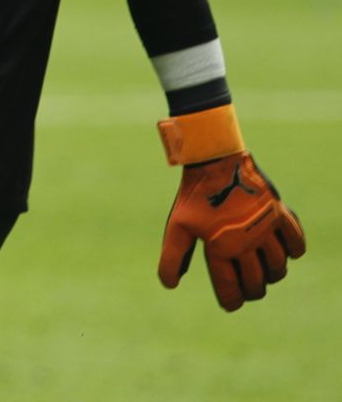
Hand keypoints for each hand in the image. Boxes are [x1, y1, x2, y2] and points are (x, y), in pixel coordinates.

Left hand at [160, 151, 306, 310]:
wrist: (214, 161)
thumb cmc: (194, 197)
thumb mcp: (178, 226)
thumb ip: (173, 257)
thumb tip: (170, 285)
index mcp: (220, 247)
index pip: (230, 288)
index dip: (231, 301)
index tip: (231, 305)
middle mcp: (246, 242)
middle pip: (257, 283)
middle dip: (252, 291)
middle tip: (247, 290)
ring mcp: (266, 228)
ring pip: (278, 267)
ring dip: (272, 274)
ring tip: (262, 272)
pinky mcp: (279, 214)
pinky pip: (296, 241)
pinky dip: (293, 251)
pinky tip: (284, 252)